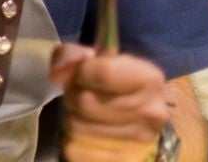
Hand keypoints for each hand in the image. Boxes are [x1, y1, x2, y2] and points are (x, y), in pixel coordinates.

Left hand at [49, 43, 169, 161]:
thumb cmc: (115, 84)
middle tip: (80, 94)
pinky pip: (74, 150)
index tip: (82, 73)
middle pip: (85, 101)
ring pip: (76, 127)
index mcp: (149, 79)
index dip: (81, 71)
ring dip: (72, 117)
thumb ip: (73, 56)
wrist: (139, 120)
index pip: (102, 72)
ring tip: (83, 114)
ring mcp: (139, 143)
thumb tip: (57, 73)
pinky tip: (86, 133)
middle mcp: (150, 112)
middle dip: (73, 95)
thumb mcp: (98, 59)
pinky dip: (73, 141)